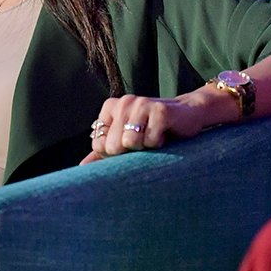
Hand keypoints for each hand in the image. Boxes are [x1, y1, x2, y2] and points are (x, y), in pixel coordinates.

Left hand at [80, 93, 207, 164]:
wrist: (187, 115)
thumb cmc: (152, 130)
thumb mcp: (125, 140)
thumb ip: (102, 152)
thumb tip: (82, 168)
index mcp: (110, 107)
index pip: (99, 144)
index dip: (115, 153)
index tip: (130, 144)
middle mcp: (123, 102)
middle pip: (113, 146)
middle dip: (130, 151)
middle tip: (143, 141)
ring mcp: (142, 104)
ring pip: (131, 143)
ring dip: (145, 148)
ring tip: (153, 137)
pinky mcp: (160, 110)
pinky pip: (151, 141)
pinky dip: (159, 144)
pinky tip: (164, 135)